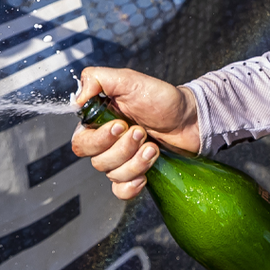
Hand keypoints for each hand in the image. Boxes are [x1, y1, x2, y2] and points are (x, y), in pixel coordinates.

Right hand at [71, 66, 200, 198]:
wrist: (191, 119)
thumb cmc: (162, 99)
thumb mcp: (130, 80)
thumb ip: (98, 79)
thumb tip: (78, 98)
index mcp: (99, 122)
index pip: (81, 142)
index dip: (99, 139)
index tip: (122, 125)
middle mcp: (107, 143)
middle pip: (97, 161)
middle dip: (123, 149)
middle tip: (142, 132)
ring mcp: (121, 160)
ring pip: (113, 175)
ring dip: (135, 163)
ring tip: (153, 147)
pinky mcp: (136, 173)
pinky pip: (121, 191)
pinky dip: (131, 186)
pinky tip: (145, 176)